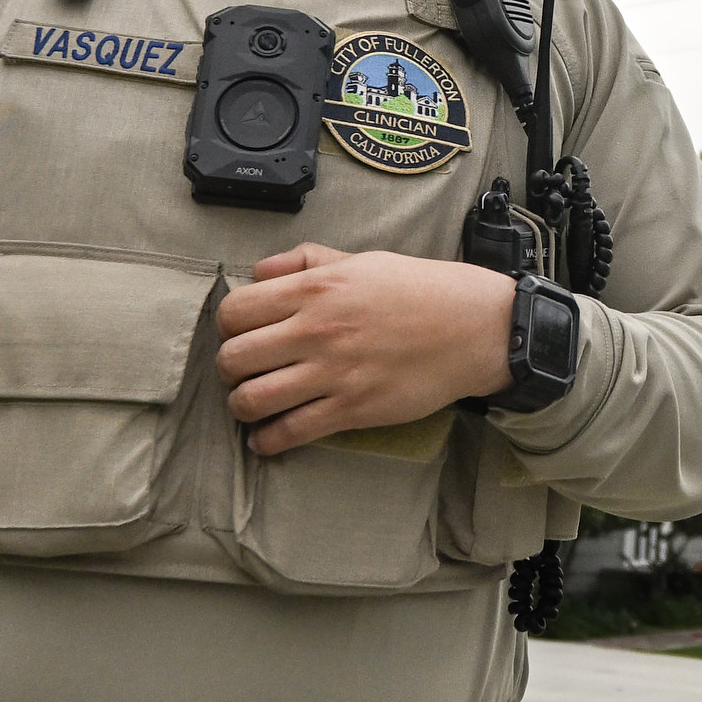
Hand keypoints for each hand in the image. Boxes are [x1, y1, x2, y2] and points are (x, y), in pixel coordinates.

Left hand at [214, 243, 518, 450]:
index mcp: (314, 289)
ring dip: (242, 407)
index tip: (241, 335)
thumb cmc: (421, 290)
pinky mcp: (353, 409)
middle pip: (233, 358)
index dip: (228, 327)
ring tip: (253, 406)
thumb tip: (258, 271)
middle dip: (230, 369)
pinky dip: (268, 442)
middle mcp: (315, 330)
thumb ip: (306, 260)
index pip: (234, 311)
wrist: (474, 328)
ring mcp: (333, 372)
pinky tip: (266, 440)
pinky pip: (290, 432)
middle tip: (245, 373)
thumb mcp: (361, 260)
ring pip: (252, 399)